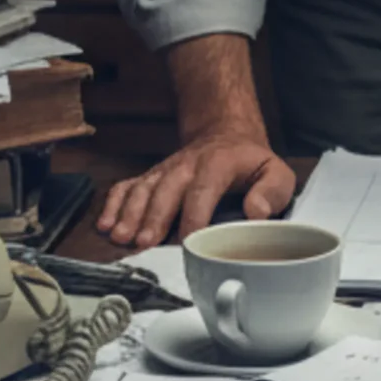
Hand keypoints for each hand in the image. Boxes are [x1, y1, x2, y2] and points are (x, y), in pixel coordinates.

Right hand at [96, 130, 294, 249]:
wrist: (226, 137)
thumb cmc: (251, 164)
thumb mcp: (275, 173)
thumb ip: (271, 192)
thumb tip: (256, 213)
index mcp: (217, 165)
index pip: (202, 190)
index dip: (193, 216)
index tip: (186, 241)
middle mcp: (185, 166)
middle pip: (165, 191)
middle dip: (153, 217)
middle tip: (143, 243)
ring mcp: (164, 172)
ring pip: (142, 190)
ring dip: (129, 214)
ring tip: (120, 237)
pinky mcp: (150, 177)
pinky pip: (126, 187)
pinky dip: (113, 204)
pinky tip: (105, 224)